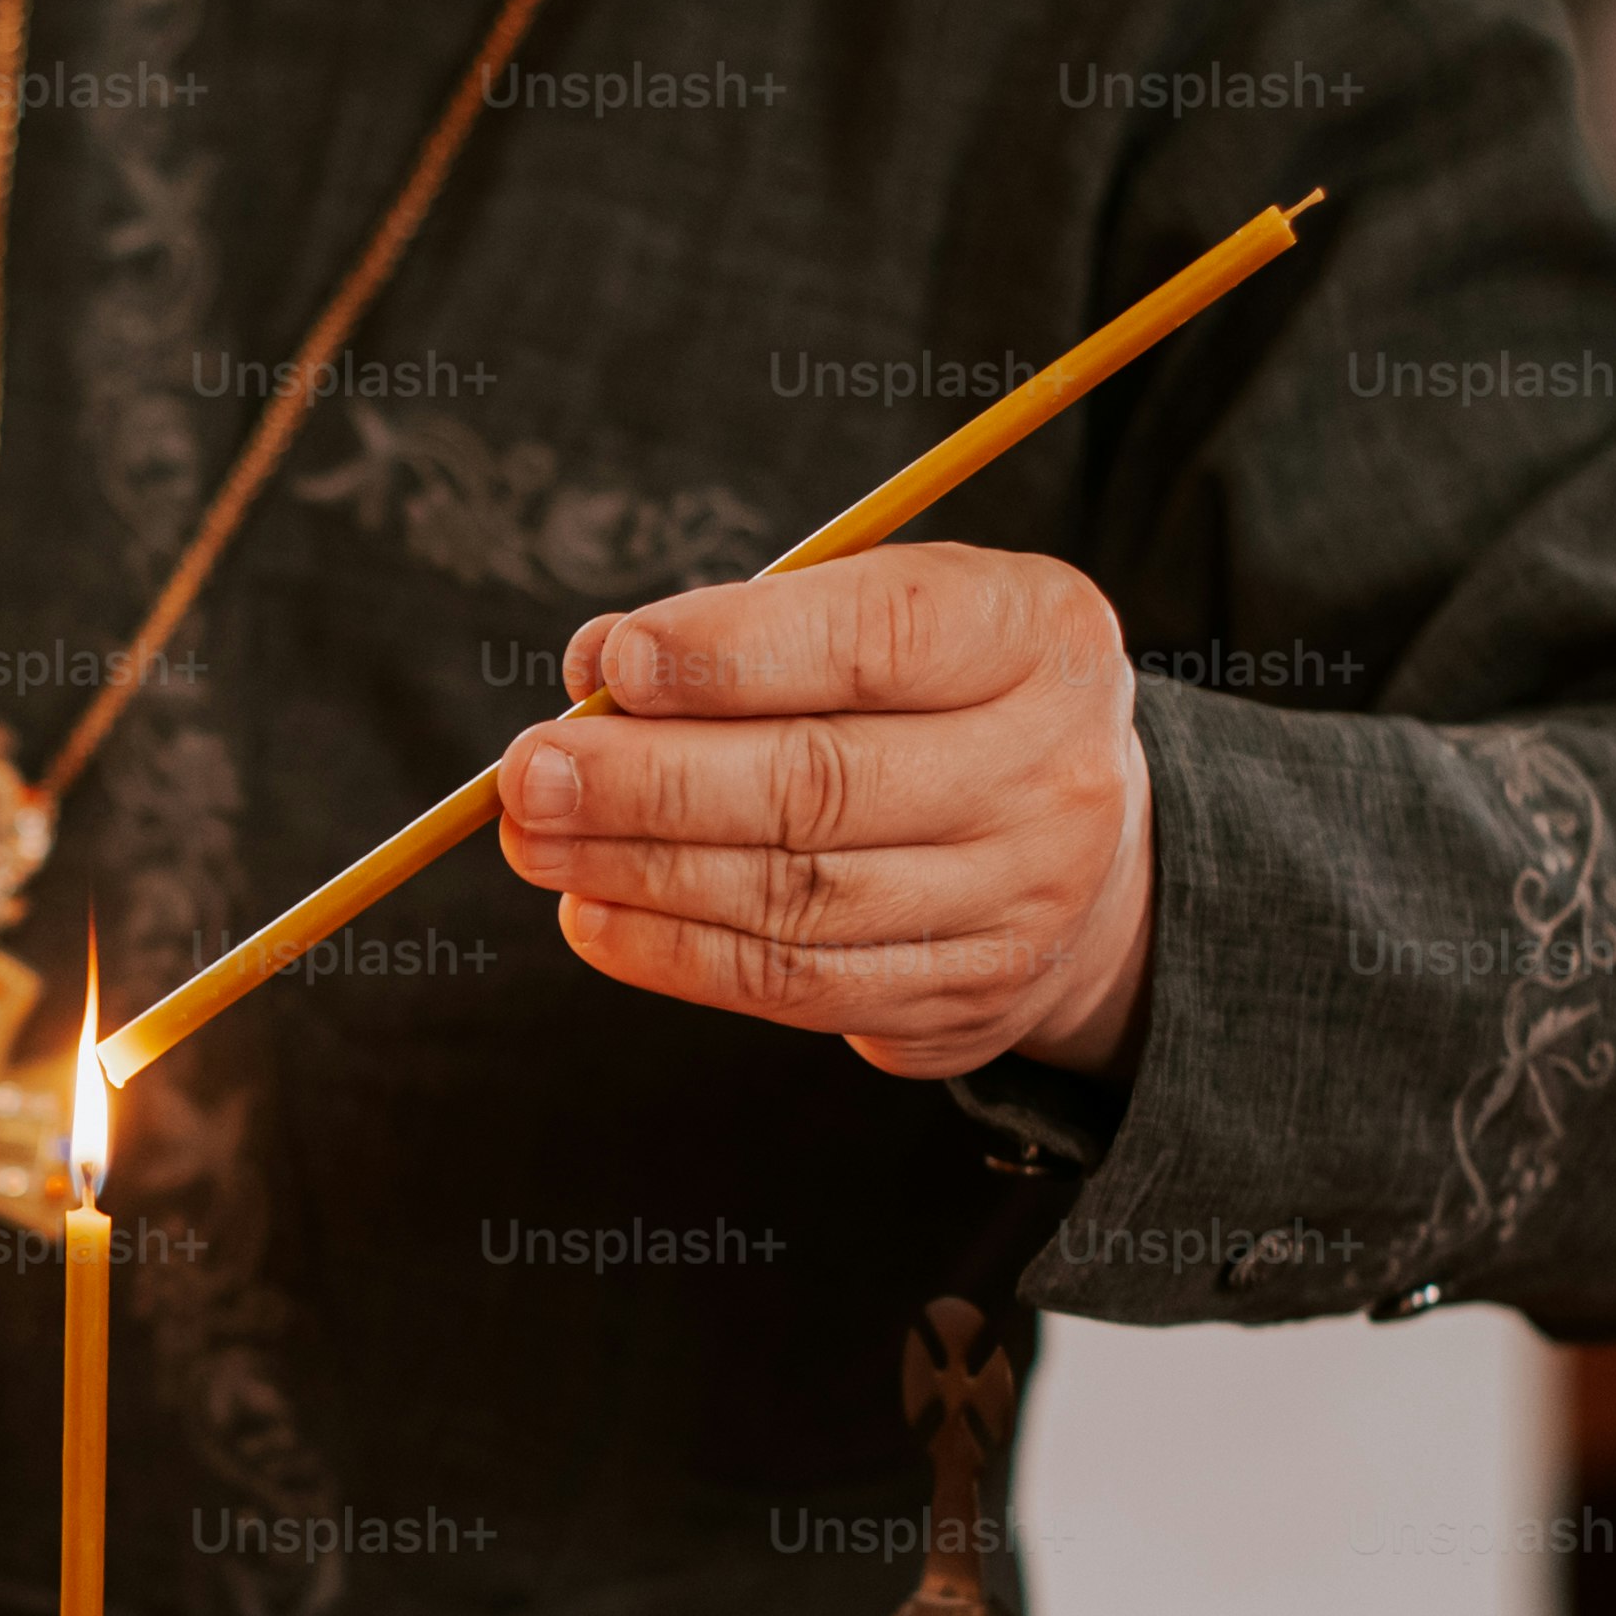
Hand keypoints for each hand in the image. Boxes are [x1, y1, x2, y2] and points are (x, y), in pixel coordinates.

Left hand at [492, 543, 1155, 1081]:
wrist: (1085, 851)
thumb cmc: (942, 700)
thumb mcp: (887, 616)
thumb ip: (751, 626)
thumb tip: (596, 669)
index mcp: (1039, 636)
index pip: (881, 639)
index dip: (734, 654)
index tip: (617, 663)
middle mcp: (1051, 771)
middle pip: (823, 783)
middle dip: (651, 780)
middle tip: (531, 772)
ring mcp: (1020, 900)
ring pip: (798, 895)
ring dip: (641, 870)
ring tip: (537, 840)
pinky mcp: (965, 999)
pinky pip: (797, 984)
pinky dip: (677, 954)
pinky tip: (594, 916)